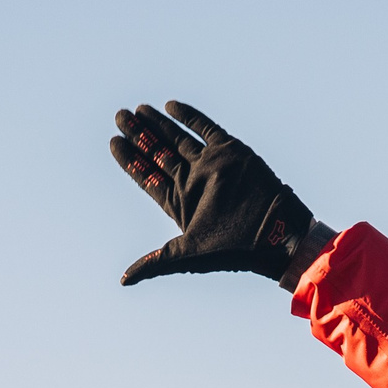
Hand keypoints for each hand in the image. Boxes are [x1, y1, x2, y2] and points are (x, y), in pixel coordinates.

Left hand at [107, 101, 319, 285]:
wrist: (273, 234)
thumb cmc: (231, 250)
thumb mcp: (186, 256)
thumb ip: (155, 262)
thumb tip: (123, 281)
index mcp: (178, 203)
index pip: (147, 177)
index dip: (129, 160)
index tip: (114, 142)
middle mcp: (192, 182)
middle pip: (158, 154)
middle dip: (138, 135)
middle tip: (119, 116)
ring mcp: (209, 165)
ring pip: (177, 139)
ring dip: (157, 124)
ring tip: (137, 110)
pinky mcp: (229, 151)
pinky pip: (205, 128)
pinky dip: (188, 117)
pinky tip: (169, 106)